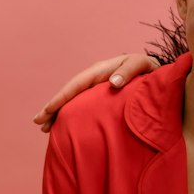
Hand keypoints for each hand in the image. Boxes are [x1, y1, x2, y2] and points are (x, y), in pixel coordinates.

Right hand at [33, 53, 156, 132]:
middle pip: (68, 93)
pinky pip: (80, 105)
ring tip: (45, 128)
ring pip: (72, 101)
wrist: (154, 71)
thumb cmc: (148, 68)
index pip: (75, 85)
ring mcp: (94, 88)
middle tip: (38, 123)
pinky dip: (69, 114)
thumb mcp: (140, 64)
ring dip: (57, 113)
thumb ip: (128, 72)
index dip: (60, 98)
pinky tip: (63, 125)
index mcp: (99, 71)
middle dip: (52, 108)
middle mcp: (93, 79)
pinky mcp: (99, 96)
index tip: (48, 110)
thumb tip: (112, 82)